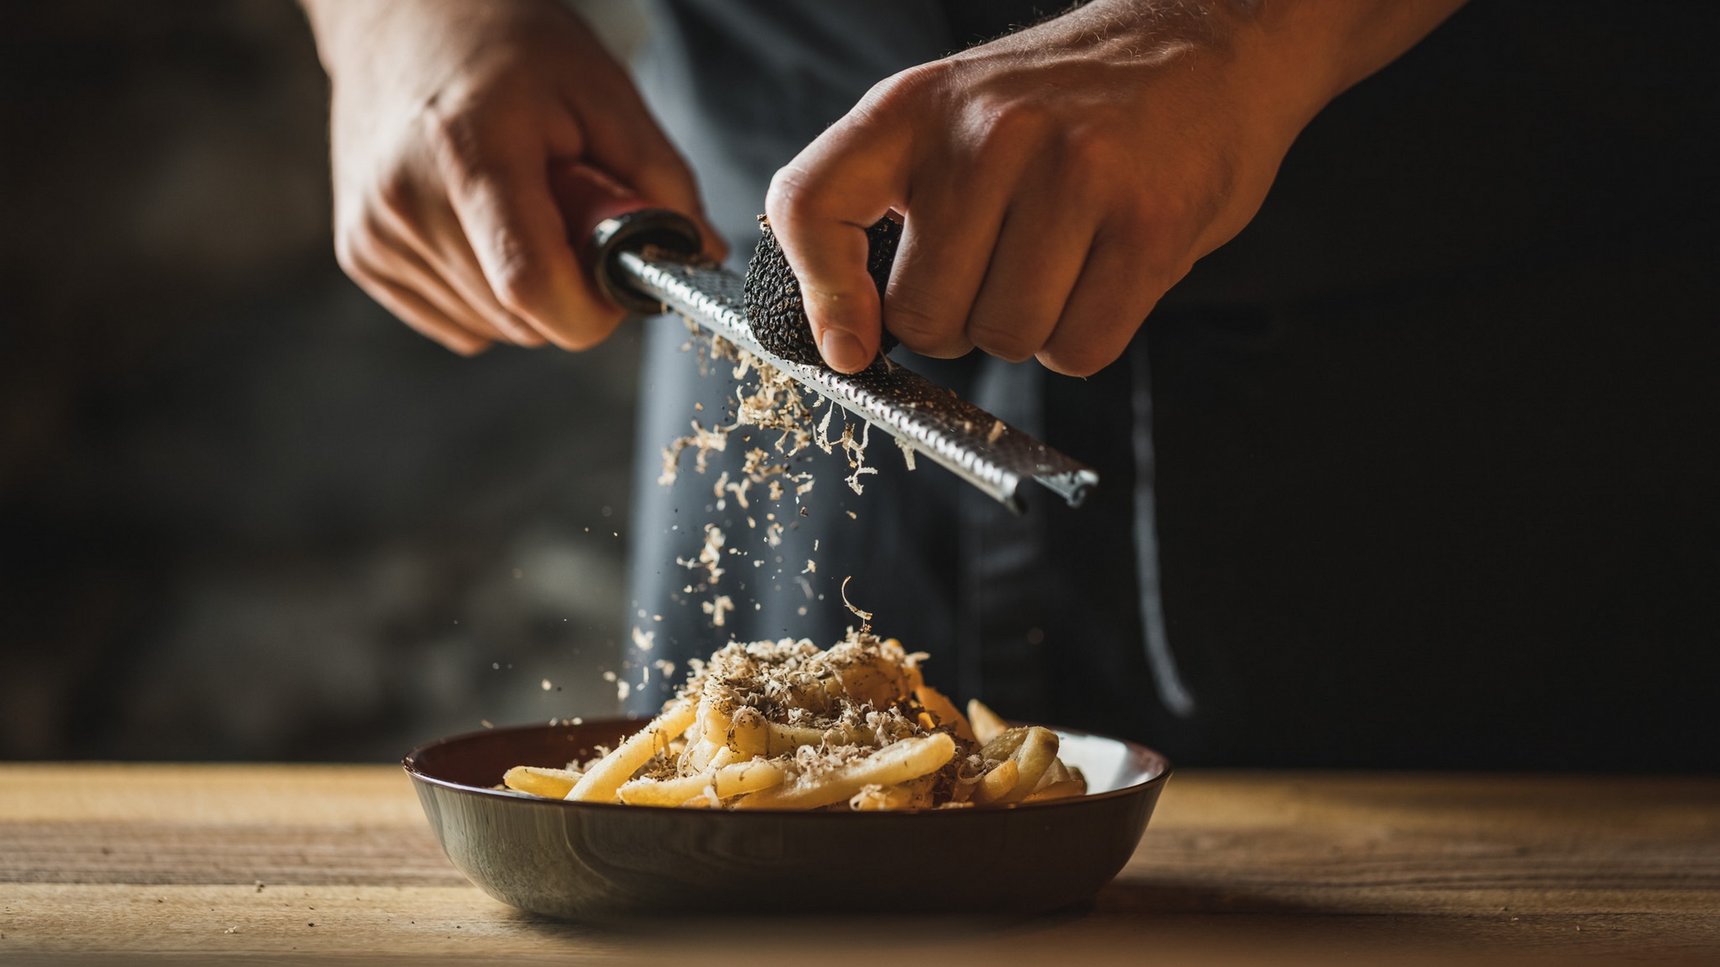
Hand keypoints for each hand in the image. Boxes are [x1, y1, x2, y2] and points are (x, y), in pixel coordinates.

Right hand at [303, 0, 722, 353]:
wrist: (407, 21)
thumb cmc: (513, 51)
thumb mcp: (603, 94)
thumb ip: (661, 182)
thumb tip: (701, 258)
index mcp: (469, 152)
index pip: (532, 286)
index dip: (592, 308)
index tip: (618, 276)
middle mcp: (407, 200)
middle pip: (521, 318)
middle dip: (569, 290)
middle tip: (570, 215)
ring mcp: (375, 233)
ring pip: (494, 328)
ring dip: (528, 293)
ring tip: (521, 210)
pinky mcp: (361, 255)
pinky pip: (459, 323)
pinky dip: (488, 295)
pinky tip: (483, 229)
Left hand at [765, 0, 1462, 374]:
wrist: (1210, 42)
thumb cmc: (1073, 104)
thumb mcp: (960, 114)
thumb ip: (896, 202)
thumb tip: (847, 335)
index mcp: (916, 106)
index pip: (813, 205)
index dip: (821, 297)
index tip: (852, 348)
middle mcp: (987, 132)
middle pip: (925, 317)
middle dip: (962, 323)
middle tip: (1005, 270)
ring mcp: (1071, 173)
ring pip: (1006, 337)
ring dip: (1032, 330)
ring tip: (1065, 261)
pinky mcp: (1146, 222)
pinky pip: (1080, 348)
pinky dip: (1087, 338)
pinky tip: (1106, 275)